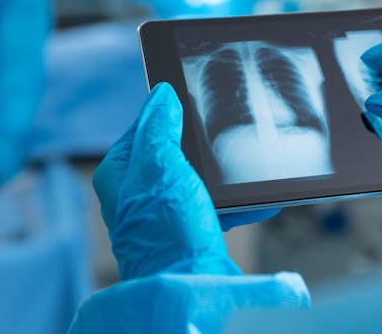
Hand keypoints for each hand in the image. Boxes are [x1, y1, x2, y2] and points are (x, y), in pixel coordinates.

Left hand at [92, 83, 276, 278]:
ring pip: (198, 180)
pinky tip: (262, 200)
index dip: (168, 110)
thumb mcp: (161, 165)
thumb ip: (159, 126)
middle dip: (202, 145)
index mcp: (120, 173)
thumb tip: (163, 94)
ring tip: (250, 168)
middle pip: (174, 151)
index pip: (143, 126)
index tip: (192, 97)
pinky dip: (238, 205)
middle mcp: (137, 194)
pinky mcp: (190, 232)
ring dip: (226, 177)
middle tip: (224, 129)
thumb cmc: (166, 230)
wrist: (190, 287)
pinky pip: (217, 209)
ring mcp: (164, 214)